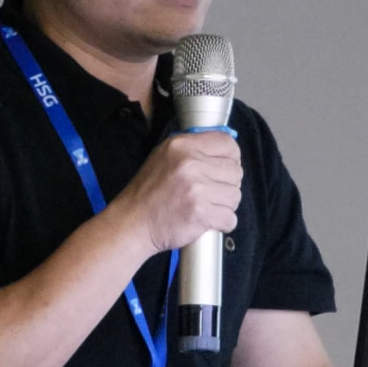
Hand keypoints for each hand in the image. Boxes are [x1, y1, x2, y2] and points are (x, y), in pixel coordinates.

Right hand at [114, 131, 242, 256]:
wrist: (133, 223)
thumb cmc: (149, 192)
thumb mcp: (164, 156)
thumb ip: (192, 149)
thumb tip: (224, 151)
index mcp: (182, 145)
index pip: (227, 144)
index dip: (231, 158)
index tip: (225, 169)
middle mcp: (191, 163)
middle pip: (235, 171)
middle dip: (227, 184)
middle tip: (211, 193)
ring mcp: (196, 189)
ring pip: (235, 195)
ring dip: (225, 205)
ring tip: (207, 207)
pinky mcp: (200, 213)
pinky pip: (230, 217)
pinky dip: (223, 222)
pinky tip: (209, 221)